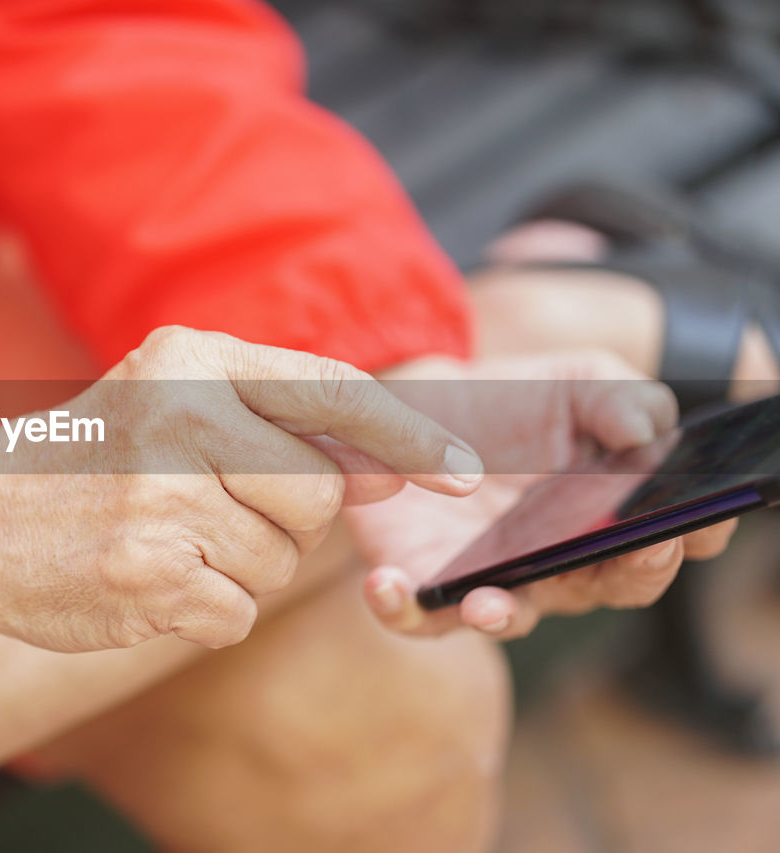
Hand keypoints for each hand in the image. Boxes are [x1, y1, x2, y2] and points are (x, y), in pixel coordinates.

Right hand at [0, 327, 486, 651]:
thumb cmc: (80, 462)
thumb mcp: (167, 407)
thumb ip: (276, 427)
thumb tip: (396, 469)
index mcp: (190, 358)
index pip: (331, 392)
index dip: (408, 435)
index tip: (462, 471)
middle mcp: (179, 415)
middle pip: (319, 496)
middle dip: (283, 522)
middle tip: (205, 512)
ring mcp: (160, 498)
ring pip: (279, 562)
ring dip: (235, 568)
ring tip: (160, 541)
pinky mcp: (146, 575)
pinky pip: (234, 610)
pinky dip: (202, 608)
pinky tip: (142, 580)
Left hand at [346, 350, 736, 639]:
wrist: (420, 402)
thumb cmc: (513, 400)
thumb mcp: (575, 381)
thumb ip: (621, 398)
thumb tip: (645, 432)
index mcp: (612, 517)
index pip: (668, 541)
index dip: (690, 539)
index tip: (686, 526)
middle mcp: (562, 561)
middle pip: (609, 586)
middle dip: (627, 575)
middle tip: (634, 551)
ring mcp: (494, 578)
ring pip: (510, 615)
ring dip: (502, 614)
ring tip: (484, 603)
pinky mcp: (427, 583)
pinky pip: (417, 615)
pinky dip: (401, 609)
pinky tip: (388, 585)